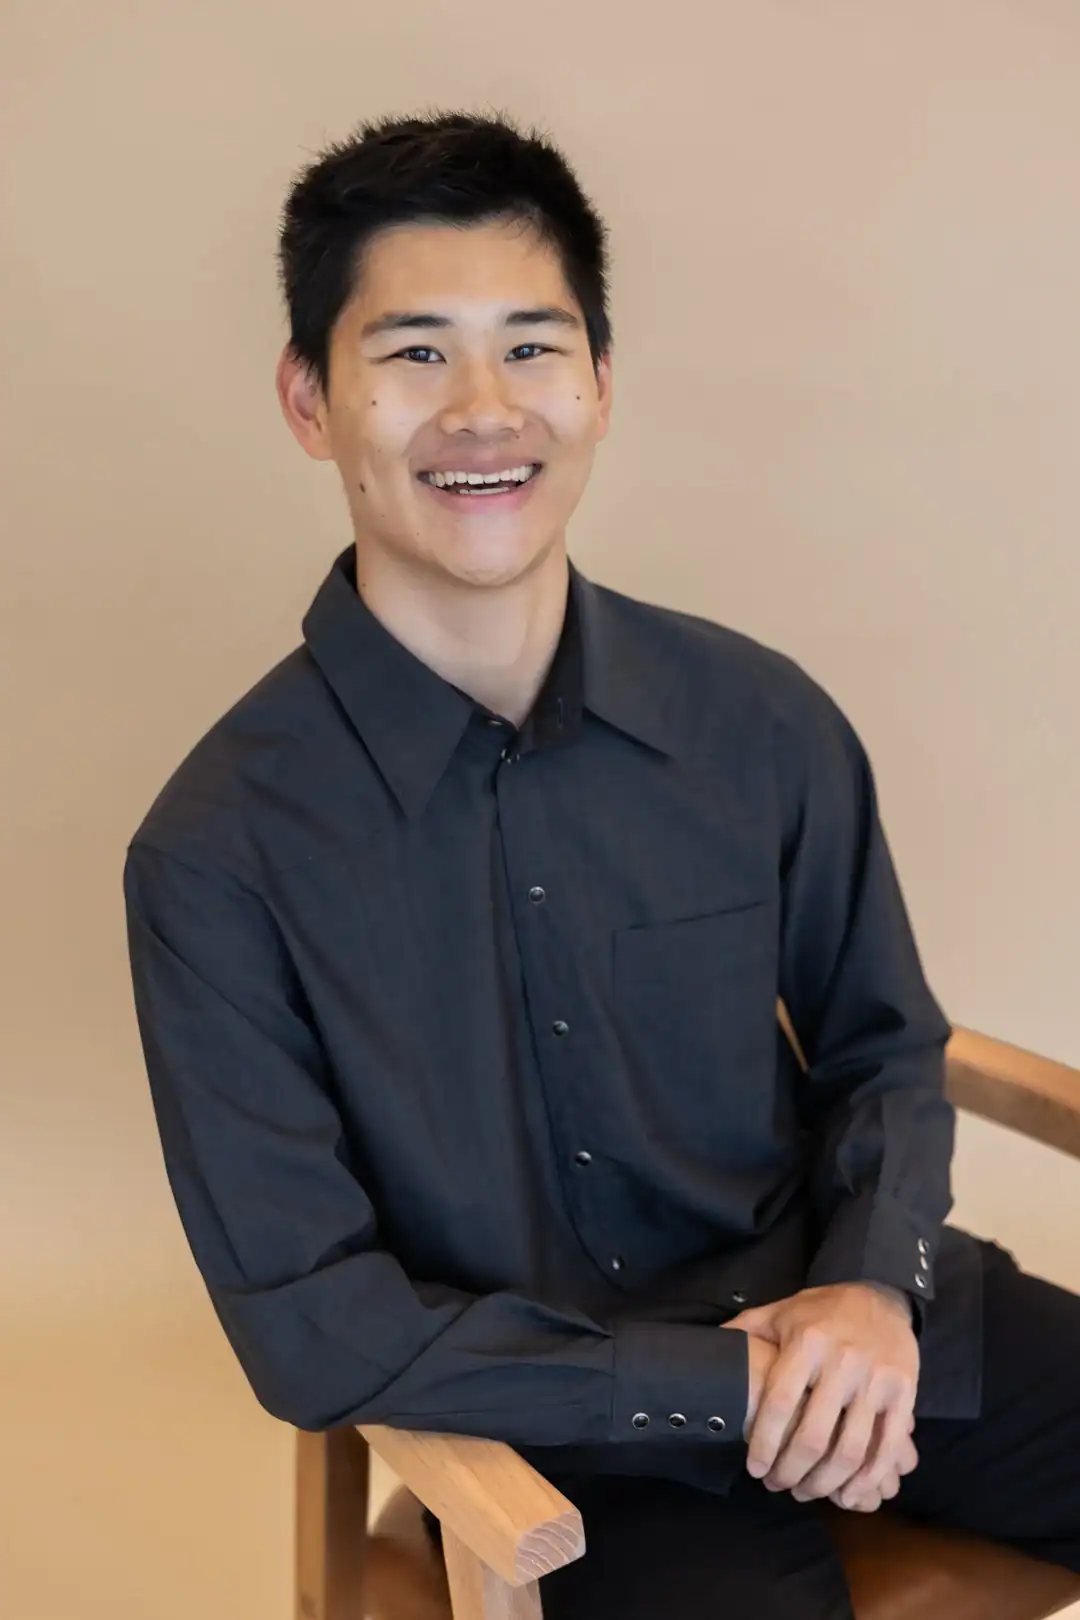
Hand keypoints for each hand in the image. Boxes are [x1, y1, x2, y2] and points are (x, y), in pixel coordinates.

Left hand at [722, 1283, 918, 1506]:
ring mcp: (876, 1379)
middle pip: (813, 1435)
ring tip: (806, 1492)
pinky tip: (848, 1496)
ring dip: (825, 1483)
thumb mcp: (779, 1312)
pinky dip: (868, 1479)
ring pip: (850, 1449)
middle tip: (778, 1486)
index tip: (754, 1468)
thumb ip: (745, 1330)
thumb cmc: (820, 1311)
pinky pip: (887, 1446)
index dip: (764, 1443)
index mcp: (806, 1342)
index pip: (779, 1403)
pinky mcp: (904, 1393)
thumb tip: (708, 1346)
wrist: (879, 1295)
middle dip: (791, 1471)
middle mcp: (842, 1361)